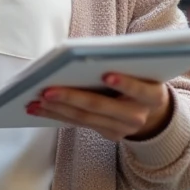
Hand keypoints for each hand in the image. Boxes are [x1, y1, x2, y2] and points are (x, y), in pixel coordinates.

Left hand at [26, 73, 172, 141]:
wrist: (153, 110)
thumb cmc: (142, 78)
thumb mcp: (142, 69)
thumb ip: (124, 62)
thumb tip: (84, 54)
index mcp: (153, 96)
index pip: (140, 90)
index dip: (124, 83)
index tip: (106, 75)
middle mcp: (138, 116)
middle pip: (101, 107)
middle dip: (72, 98)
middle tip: (47, 90)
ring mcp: (122, 129)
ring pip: (85, 118)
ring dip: (57, 109)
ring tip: (35, 100)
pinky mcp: (108, 135)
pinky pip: (80, 124)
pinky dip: (58, 115)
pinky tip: (39, 108)